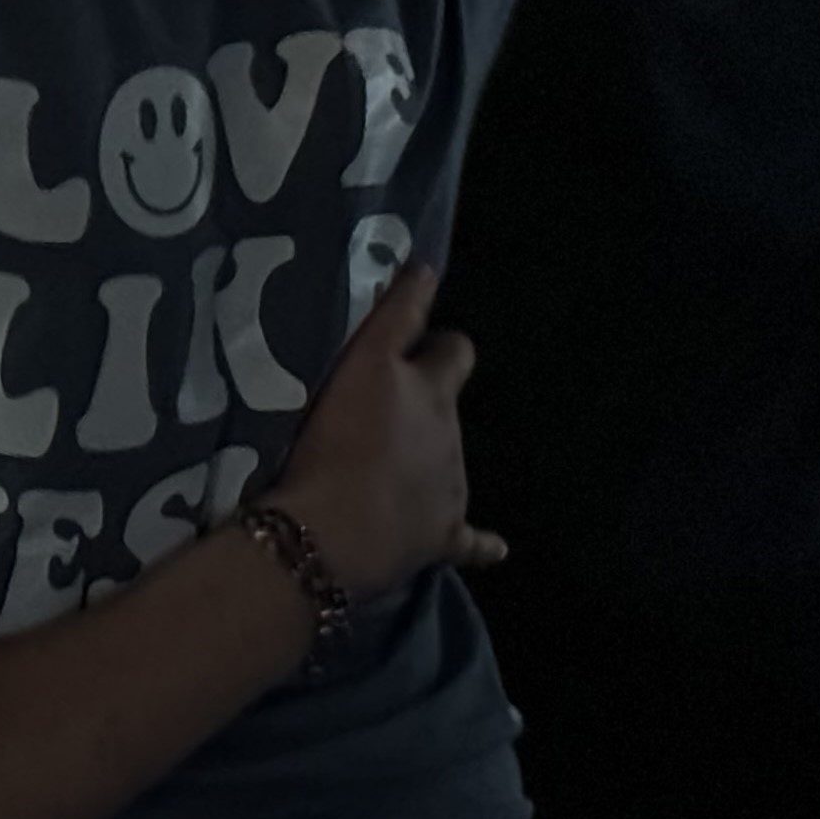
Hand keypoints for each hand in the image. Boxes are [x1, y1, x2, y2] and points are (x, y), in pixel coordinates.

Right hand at [271, 266, 505, 596]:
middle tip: (390, 393)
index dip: (434, 334)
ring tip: (382, 463)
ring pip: (449, 456)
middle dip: (435, 385)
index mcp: (425, 388)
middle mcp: (446, 429)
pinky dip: (479, 541)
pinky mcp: (444, 534)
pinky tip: (490, 548)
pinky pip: (473, 540)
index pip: (448, 345)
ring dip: (427, 452)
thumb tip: (426, 270)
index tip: (416, 323)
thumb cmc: (330, 440)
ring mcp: (450, 484)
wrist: (329, 531)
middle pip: (453, 393)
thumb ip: (391, 318)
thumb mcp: (353, 364)